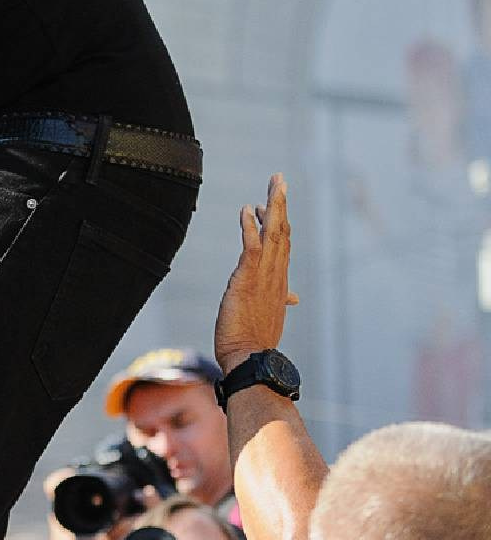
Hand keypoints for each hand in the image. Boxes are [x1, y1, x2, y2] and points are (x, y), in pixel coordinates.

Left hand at [214, 173, 299, 372]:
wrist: (252, 359)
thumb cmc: (257, 340)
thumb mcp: (270, 315)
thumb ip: (279, 300)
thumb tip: (292, 297)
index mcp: (279, 281)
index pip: (282, 246)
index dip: (279, 223)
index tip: (272, 204)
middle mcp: (275, 275)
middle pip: (281, 233)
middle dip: (280, 204)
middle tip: (279, 180)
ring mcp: (263, 277)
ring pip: (272, 235)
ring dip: (272, 207)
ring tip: (273, 184)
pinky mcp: (247, 280)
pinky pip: (251, 248)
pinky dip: (250, 227)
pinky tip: (247, 210)